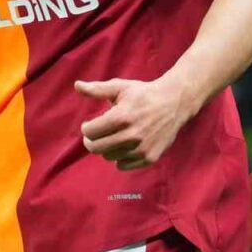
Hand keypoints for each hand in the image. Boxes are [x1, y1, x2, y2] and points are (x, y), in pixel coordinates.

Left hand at [75, 76, 195, 169]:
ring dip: (107, 148)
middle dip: (91, 141)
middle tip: (94, 135)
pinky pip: (123, 166)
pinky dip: (119, 158)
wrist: (174, 103)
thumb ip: (97, 89)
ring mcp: (142, 148)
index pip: (90, 132)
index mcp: (121, 117)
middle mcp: (131, 135)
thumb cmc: (143, 94)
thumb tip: (76, 85)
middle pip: (97, 148)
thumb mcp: (120, 87)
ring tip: (113, 137)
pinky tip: (123, 146)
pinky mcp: (150, 158)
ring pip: (109, 157)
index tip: (89, 125)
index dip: (86, 128)